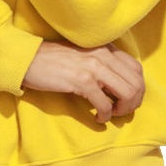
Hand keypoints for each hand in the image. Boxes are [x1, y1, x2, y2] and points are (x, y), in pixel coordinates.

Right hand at [21, 40, 145, 123]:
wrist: (28, 59)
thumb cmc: (53, 59)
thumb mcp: (83, 54)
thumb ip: (102, 62)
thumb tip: (118, 85)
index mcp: (105, 47)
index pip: (137, 69)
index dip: (137, 89)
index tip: (126, 100)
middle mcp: (103, 54)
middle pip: (137, 83)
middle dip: (133, 103)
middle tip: (121, 111)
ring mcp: (93, 66)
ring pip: (127, 93)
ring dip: (123, 110)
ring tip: (111, 114)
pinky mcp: (82, 81)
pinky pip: (105, 104)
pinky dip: (105, 116)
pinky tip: (97, 118)